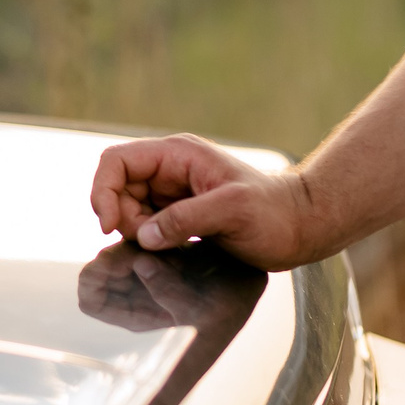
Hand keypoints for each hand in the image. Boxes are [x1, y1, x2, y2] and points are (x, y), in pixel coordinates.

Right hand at [89, 133, 325, 270]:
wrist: (300, 227)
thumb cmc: (273, 214)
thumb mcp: (232, 211)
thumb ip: (185, 219)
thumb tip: (144, 236)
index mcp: (177, 155)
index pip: (118, 161)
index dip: (103, 190)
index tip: (108, 224)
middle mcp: (170, 170)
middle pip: (118, 187)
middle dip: (122, 217)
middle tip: (147, 242)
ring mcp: (174, 192)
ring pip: (129, 208)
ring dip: (135, 231)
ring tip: (167, 246)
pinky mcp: (180, 214)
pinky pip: (147, 224)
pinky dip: (148, 239)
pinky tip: (169, 250)